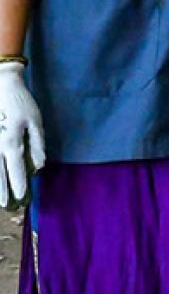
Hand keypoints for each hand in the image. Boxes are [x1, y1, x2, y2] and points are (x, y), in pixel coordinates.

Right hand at [0, 61, 42, 211]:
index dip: (19, 184)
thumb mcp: (36, 122)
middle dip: (3, 191)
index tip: (22, 197)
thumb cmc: (22, 104)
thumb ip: (37, 144)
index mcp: (11, 143)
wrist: (1, 87)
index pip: (16, 169)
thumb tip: (39, 165)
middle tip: (6, 207)